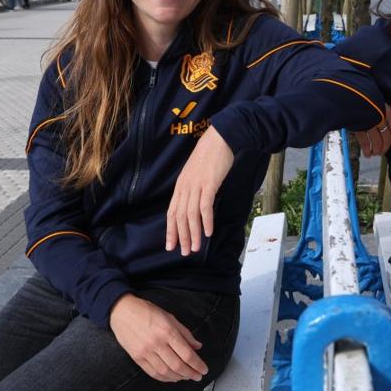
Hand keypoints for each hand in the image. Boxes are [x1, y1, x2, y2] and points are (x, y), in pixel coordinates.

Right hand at [109, 294, 207, 381]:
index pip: (187, 354)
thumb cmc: (146, 312)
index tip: (203, 369)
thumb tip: (197, 346)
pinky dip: (164, 378)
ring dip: (179, 377)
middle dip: (191, 373)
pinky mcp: (137, 358)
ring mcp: (146, 352)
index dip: (197, 364)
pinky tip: (172, 378)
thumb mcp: (170, 317)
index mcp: (167, 331)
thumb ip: (185, 333)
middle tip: (198, 376)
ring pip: (166, 372)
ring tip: (186, 377)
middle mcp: (157, 343)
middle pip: (178, 365)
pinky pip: (153, 373)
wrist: (122, 312)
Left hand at [166, 126, 233, 255]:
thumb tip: (194, 204)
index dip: (170, 230)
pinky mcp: (209, 184)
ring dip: (193, 234)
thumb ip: (193, 188)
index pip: (171, 212)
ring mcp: (196, 185)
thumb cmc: (210, 155)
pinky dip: (206, 221)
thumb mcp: (197, 173)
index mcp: (180, 185)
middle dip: (182, 237)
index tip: (171, 245)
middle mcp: (185, 187)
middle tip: (185, 252)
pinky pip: (205, 206)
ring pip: (191, 215)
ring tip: (197, 248)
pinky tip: (208, 232)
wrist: (220, 138)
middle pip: (179, 217)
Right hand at [354, 105, 390, 157]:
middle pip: (386, 138)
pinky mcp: (358, 126)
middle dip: (385, 148)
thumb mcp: (384, 107)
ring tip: (374, 153)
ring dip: (376, 150)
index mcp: (387, 112)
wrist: (351, 96)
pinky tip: (367, 154)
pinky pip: (365, 142)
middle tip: (381, 153)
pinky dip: (366, 150)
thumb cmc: (369, 102)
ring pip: (377, 142)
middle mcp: (380, 117)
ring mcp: (369, 122)